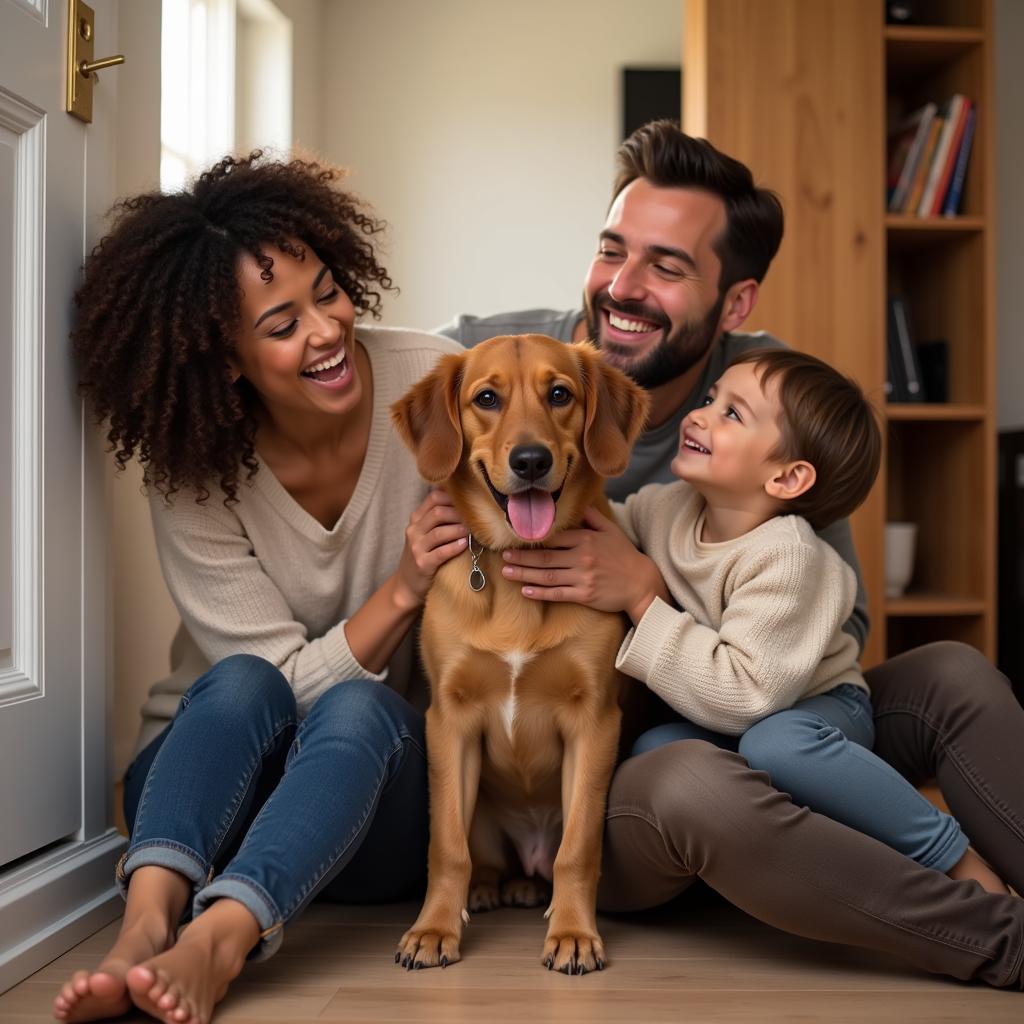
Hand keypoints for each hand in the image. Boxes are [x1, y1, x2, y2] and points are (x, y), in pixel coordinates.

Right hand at [393, 489, 467, 610]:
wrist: (407, 584)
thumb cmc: (423, 554)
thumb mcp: (425, 533)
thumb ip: (438, 518)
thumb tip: (463, 500)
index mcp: (416, 519)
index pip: (433, 498)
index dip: (453, 497)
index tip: (469, 503)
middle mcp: (414, 530)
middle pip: (438, 512)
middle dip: (459, 514)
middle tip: (475, 519)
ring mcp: (416, 547)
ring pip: (440, 532)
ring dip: (459, 530)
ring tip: (472, 531)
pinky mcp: (422, 564)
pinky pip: (441, 552)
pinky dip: (455, 547)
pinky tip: (465, 545)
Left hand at [500, 506, 667, 621]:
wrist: (641, 583)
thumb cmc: (624, 556)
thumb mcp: (611, 530)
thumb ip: (592, 517)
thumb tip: (579, 503)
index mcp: (586, 539)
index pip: (555, 538)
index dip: (534, 539)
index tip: (516, 539)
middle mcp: (582, 557)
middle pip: (546, 557)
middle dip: (522, 556)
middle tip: (504, 555)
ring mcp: (583, 577)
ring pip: (548, 575)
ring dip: (525, 574)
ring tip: (507, 572)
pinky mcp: (585, 595)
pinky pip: (558, 593)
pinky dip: (541, 592)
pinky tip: (526, 591)